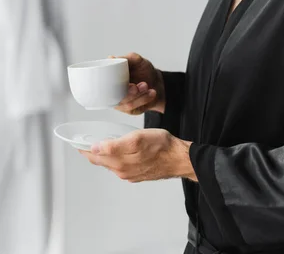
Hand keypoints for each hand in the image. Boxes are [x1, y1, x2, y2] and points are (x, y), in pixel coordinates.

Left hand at [78, 128, 196, 181]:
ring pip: (111, 164)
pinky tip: (118, 152)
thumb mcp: (137, 139)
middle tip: (83, 143)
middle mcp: (122, 171)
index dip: (84, 149)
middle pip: (101, 161)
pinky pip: (121, 166)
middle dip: (91, 153)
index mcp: (120, 162)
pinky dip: (115, 159)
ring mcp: (130, 174)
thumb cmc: (162, 146)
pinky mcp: (138, 173)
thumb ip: (114, 145)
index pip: (95, 156)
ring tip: (98, 146)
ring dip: (103, 156)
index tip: (75, 143)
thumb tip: (95, 148)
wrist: (179, 158)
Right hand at [108, 53, 165, 114]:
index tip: (125, 83)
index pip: (103, 88)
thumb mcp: (137, 61)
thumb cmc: (143, 70)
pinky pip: (136, 109)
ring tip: (146, 86)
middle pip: (116, 98)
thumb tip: (110, 58)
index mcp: (110, 82)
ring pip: (127, 104)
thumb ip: (127, 59)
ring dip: (139, 96)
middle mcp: (113, 94)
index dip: (111, 88)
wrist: (156, 82)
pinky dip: (145, 100)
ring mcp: (122, 104)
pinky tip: (151, 92)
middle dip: (129, 93)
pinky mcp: (131, 110)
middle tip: (137, 86)